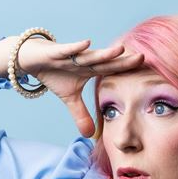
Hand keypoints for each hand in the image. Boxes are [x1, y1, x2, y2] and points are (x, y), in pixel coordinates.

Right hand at [17, 37, 144, 137]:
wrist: (31, 58)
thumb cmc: (55, 73)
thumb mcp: (69, 98)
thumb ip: (81, 114)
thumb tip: (90, 135)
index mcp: (90, 70)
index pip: (112, 70)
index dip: (127, 71)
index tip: (146, 72)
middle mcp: (84, 61)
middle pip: (106, 61)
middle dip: (123, 60)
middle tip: (142, 58)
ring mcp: (71, 55)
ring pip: (90, 55)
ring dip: (104, 53)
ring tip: (121, 49)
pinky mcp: (56, 51)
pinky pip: (67, 49)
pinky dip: (76, 47)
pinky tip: (87, 44)